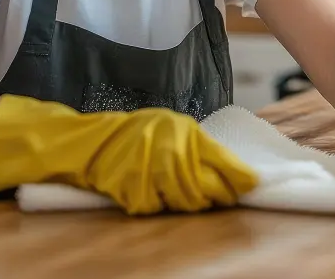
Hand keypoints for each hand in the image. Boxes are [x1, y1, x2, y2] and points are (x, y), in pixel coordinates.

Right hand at [0, 95, 257, 214]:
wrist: (83, 141)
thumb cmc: (131, 137)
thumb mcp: (168, 132)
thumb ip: (195, 149)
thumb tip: (237, 175)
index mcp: (181, 129)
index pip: (220, 158)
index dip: (238, 177)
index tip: (252, 188)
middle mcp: (166, 144)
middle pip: (201, 185)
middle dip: (211, 198)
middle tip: (217, 202)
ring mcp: (145, 165)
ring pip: (178, 199)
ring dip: (183, 205)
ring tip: (185, 201)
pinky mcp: (125, 184)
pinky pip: (148, 206)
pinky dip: (150, 205)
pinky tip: (149, 197)